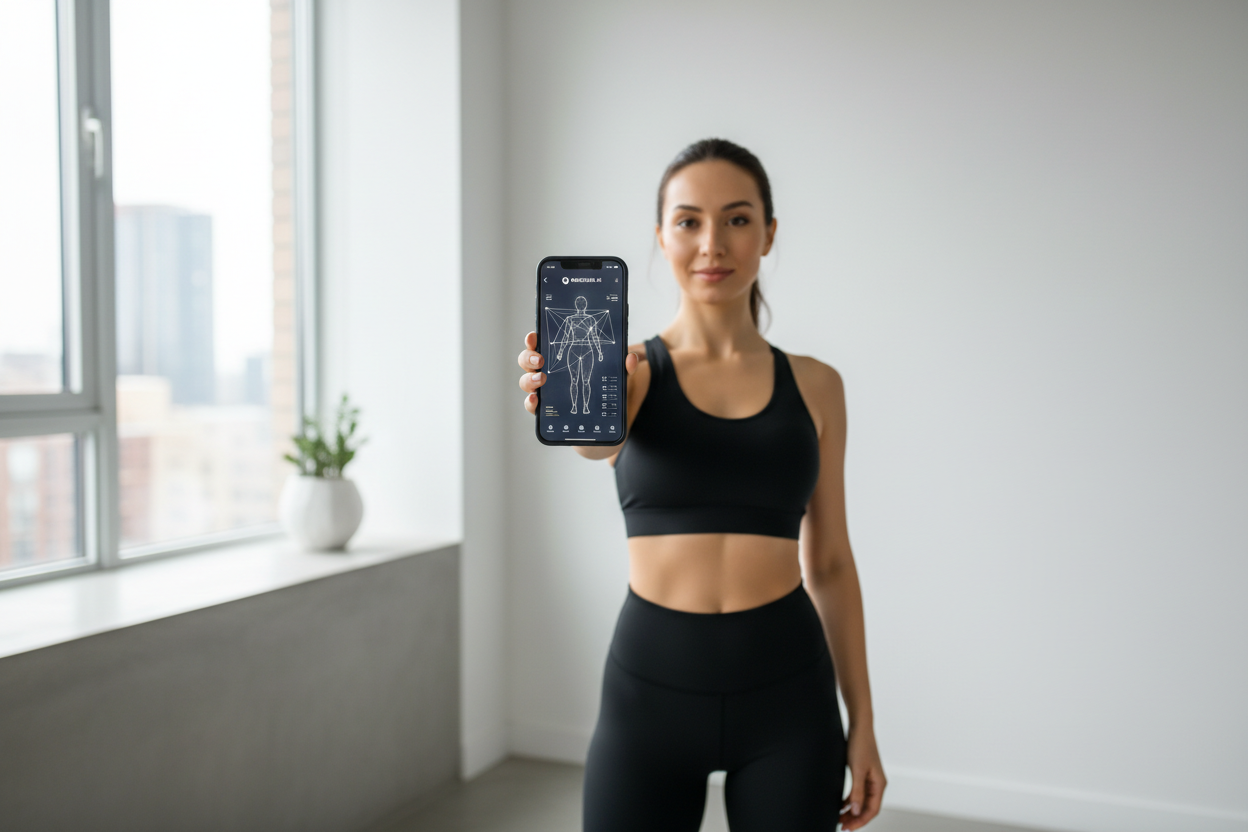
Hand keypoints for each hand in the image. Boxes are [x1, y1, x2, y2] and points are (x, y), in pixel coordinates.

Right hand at [518, 332, 639, 414]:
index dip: (534, 340)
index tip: (535, 336)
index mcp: (563, 359)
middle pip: (528, 362)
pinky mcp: (548, 412)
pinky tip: (536, 401)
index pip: (544, 345)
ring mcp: (547, 393)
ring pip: (527, 382)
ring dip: (529, 380)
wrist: (606, 425)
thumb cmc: (607, 394)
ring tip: (541, 380)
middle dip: (528, 358)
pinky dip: (530, 403)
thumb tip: (631, 359)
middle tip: (540, 360)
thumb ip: (625, 368)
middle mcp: (550, 374)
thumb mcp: (618, 378)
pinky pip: (533, 406)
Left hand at [840, 727, 885, 829]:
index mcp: (879, 784)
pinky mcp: (862, 775)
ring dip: (852, 811)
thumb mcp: (857, 770)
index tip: (849, 828)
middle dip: (855, 818)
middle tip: (842, 826)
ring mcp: (869, 780)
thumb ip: (857, 792)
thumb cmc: (861, 745)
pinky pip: (857, 793)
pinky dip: (850, 801)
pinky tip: (841, 805)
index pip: (872, 810)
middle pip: (867, 808)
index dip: (861, 821)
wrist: (859, 727)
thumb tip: (856, 811)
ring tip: (840, 818)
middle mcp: (876, 784)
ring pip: (861, 801)